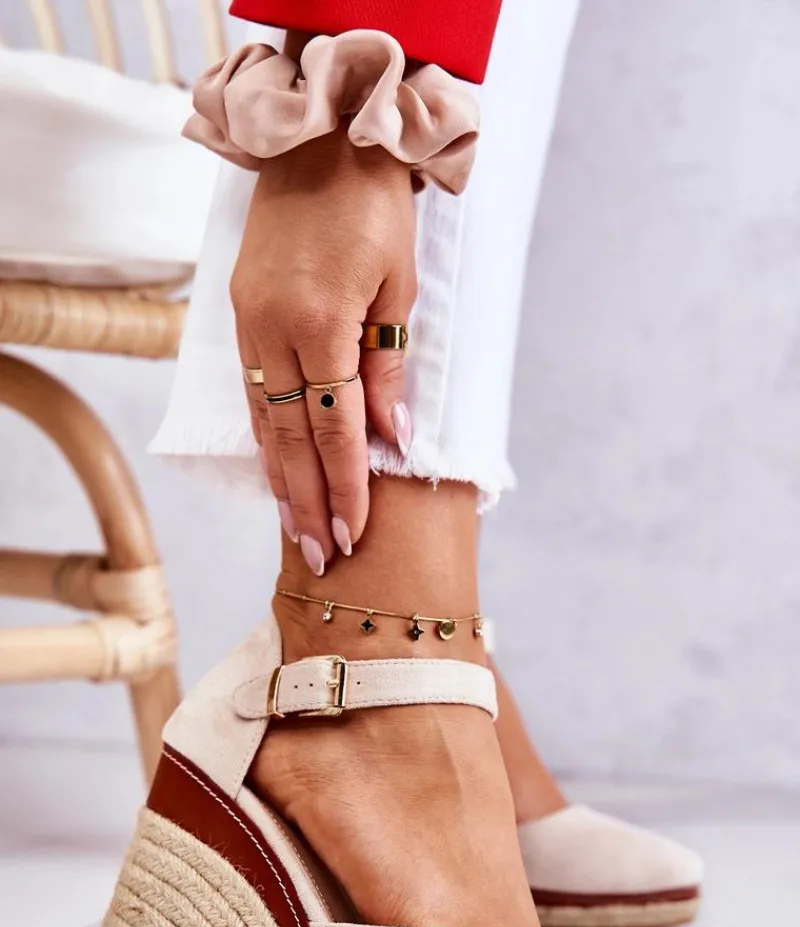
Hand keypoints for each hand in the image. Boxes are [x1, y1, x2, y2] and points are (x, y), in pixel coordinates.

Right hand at [231, 123, 416, 573]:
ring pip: (265, 421)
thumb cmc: (374, 209)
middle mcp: (274, 331)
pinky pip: (251, 391)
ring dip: (281, 480)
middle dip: (308, 502)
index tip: (350, 535)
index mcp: (320, 325)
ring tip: (295, 529)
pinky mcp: (241, 313)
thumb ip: (388, 369)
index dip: (344, 487)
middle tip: (320, 558)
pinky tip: (274, 469)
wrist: (320, 139)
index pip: (335, 429)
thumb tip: (392, 439)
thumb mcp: (399, 289)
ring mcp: (250, 323)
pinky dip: (265, 436)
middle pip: (293, 438)